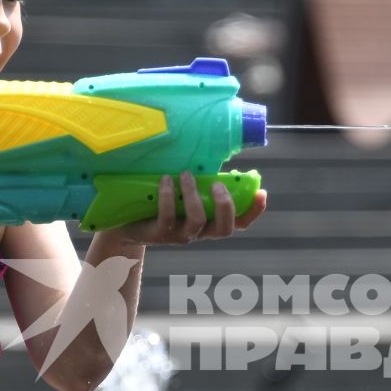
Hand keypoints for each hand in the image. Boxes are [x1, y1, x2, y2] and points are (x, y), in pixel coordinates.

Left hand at [102, 172, 266, 247]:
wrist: (128, 223)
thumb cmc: (161, 202)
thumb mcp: (185, 193)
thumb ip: (201, 182)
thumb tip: (215, 154)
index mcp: (211, 222)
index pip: (240, 222)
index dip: (254, 211)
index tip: (261, 192)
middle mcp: (200, 232)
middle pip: (225, 229)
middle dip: (225, 205)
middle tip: (216, 184)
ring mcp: (181, 235)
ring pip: (197, 221)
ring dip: (194, 196)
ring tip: (186, 175)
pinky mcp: (160, 234)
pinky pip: (168, 217)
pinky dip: (169, 196)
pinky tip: (166, 180)